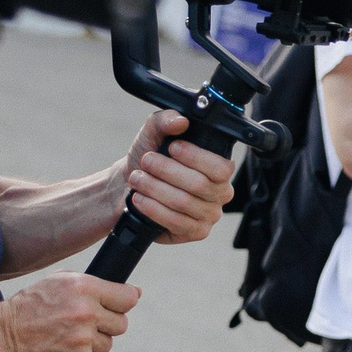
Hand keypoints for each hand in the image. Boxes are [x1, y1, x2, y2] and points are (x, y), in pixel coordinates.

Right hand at [0, 274, 136, 351]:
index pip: (128, 297)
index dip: (123, 301)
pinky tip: (59, 349)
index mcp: (84, 287)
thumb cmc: (29, 306)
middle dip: (106, 323)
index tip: (117, 304)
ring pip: (107, 343)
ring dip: (91, 342)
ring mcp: (83, 340)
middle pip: (121, 323)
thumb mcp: (58, 282)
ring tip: (65, 336)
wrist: (1, 338)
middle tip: (82, 322)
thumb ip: (94, 284)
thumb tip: (134, 293)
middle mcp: (87, 312)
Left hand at [120, 109, 236, 244]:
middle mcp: (220, 193)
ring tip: (138, 179)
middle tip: (147, 162)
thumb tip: (180, 121)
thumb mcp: (154, 132)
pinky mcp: (195, 232)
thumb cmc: (149, 156)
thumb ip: (166, 120)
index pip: (220, 167)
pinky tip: (141, 200)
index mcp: (220, 168)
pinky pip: (177, 223)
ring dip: (156, 189)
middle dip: (167, 171)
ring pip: (184, 203)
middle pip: (199, 185)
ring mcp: (210, 215)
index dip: (195, 157)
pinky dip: (154, 209)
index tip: (172, 148)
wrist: (130, 184)